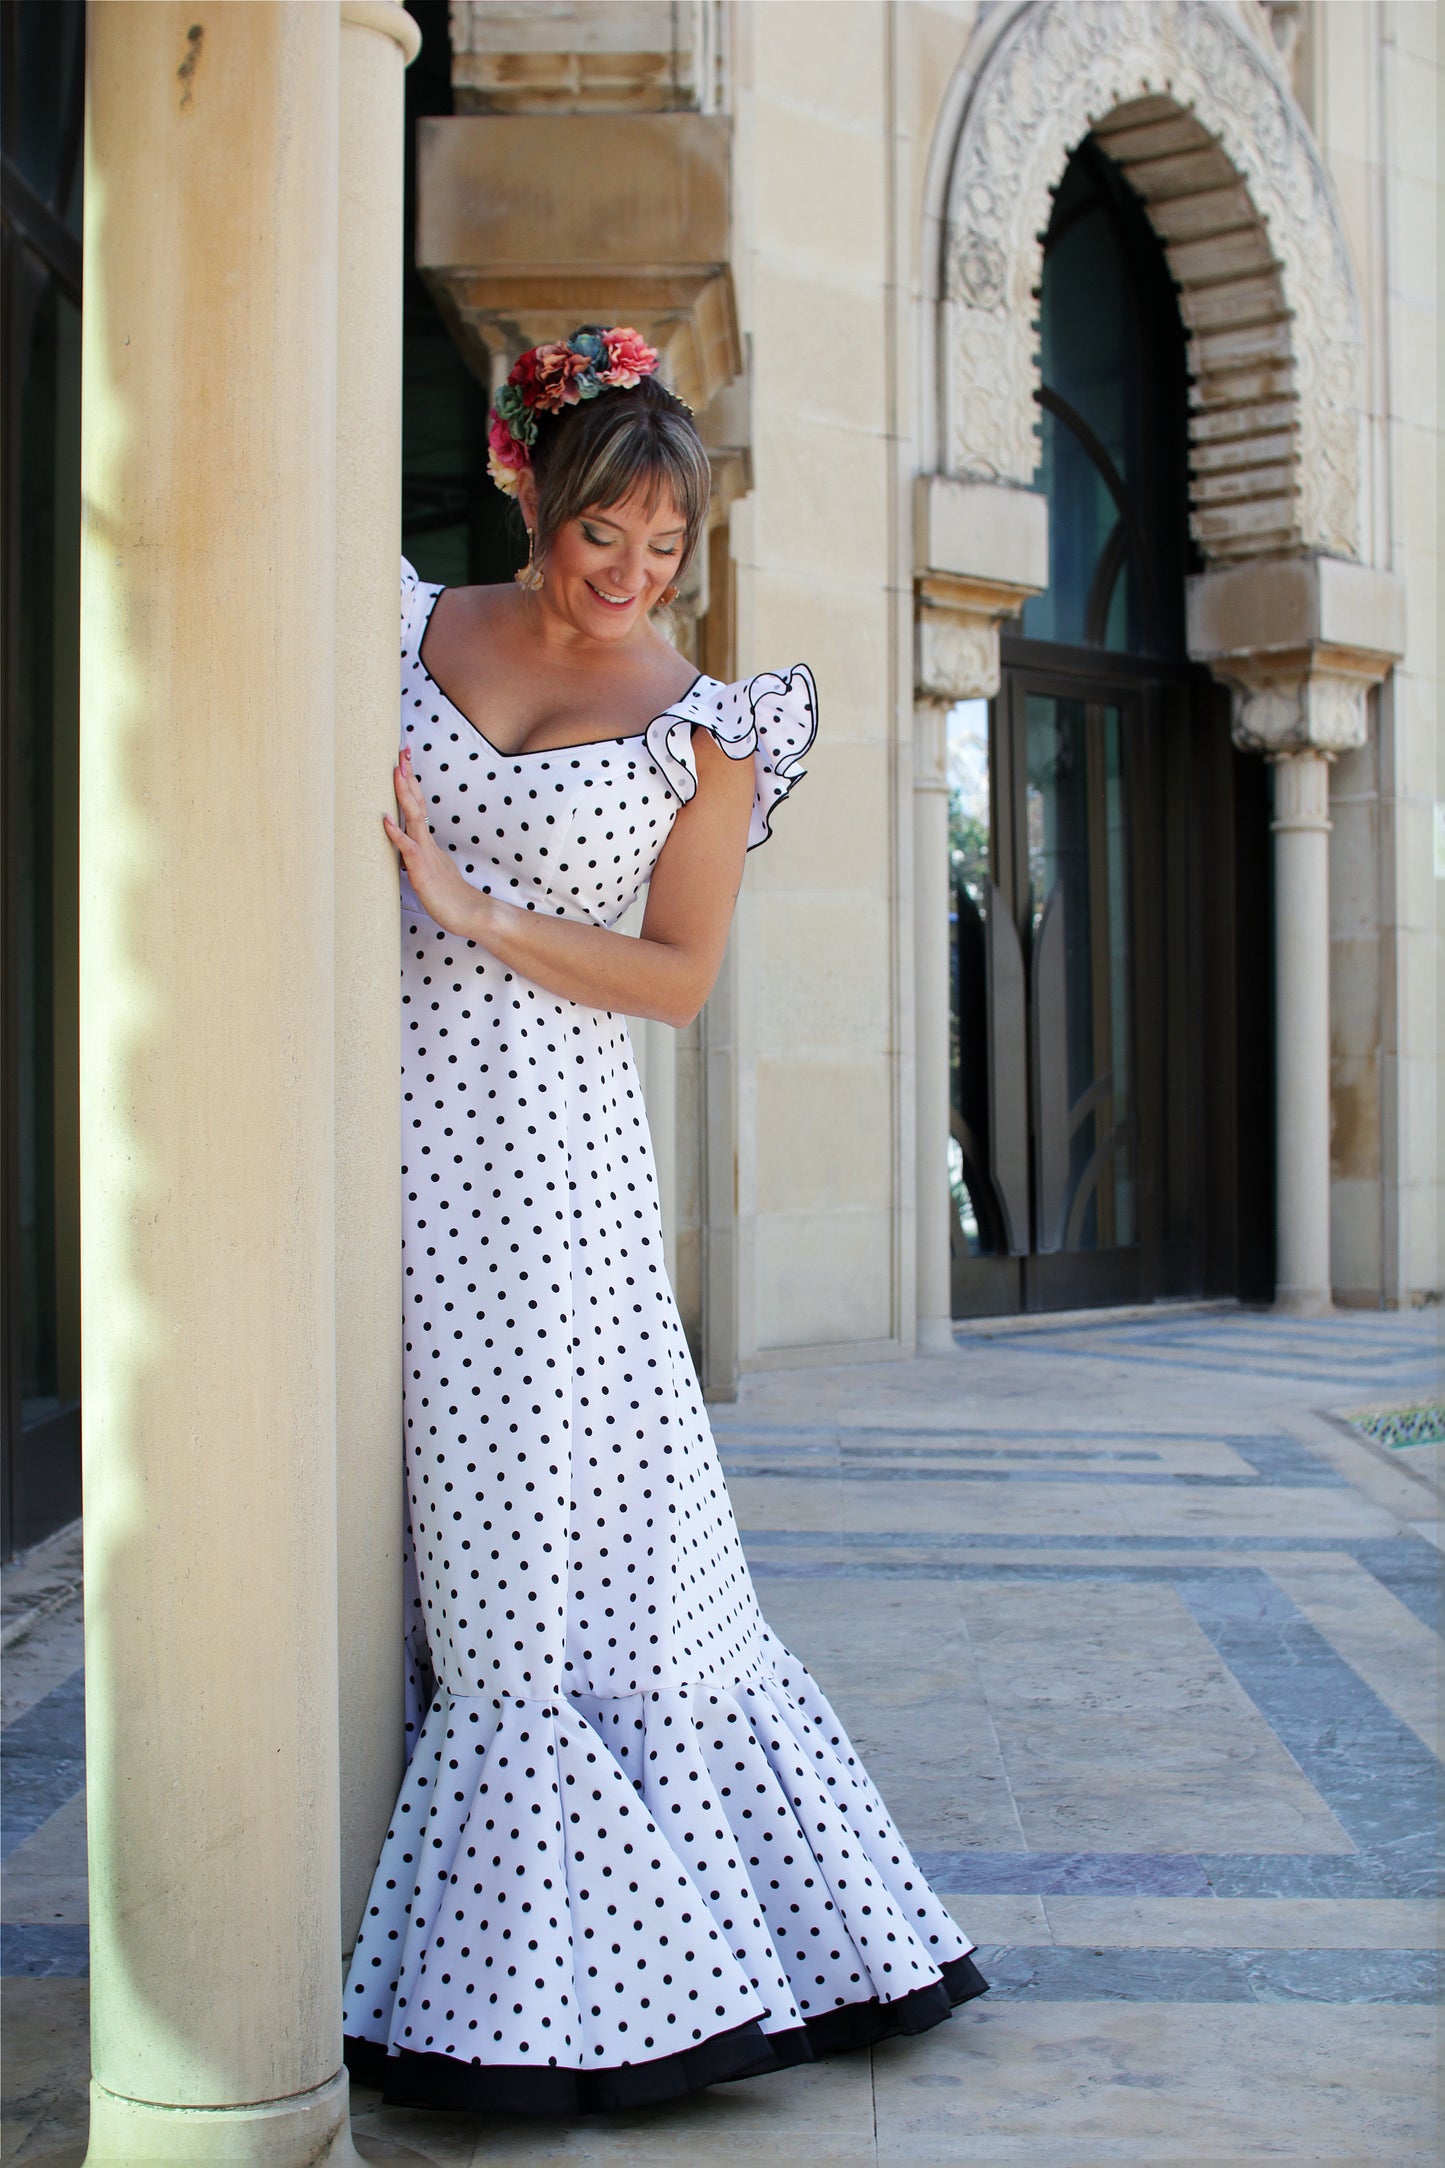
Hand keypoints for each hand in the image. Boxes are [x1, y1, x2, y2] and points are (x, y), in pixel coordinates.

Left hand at [383, 745, 485, 938]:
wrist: (472, 915)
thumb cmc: (451, 898)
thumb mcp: (431, 872)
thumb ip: (419, 859)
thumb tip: (406, 851)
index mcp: (428, 843)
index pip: (418, 806)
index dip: (410, 783)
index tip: (404, 760)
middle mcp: (426, 843)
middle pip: (416, 803)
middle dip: (408, 776)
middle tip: (402, 750)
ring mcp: (425, 855)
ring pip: (413, 819)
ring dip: (404, 794)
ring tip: (396, 770)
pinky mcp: (422, 871)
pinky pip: (407, 849)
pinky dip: (396, 833)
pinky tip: (385, 820)